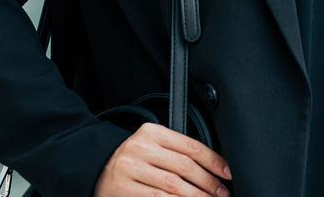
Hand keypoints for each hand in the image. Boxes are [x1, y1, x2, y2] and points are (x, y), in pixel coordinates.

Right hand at [93, 121, 231, 196]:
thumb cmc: (133, 160)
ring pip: (174, 186)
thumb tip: (213, 165)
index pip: (191, 146)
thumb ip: (177, 150)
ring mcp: (131, 169)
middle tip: (222, 193)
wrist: (96, 169)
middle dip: (208, 183)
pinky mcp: (124, 189)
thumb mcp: (153, 145)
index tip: (227, 173)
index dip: (213, 161)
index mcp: (152, 132)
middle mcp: (141, 148)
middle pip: (185, 167)